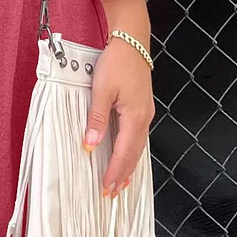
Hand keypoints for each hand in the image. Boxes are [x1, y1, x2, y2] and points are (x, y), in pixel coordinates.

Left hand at [82, 36, 155, 197]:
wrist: (132, 42)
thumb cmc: (117, 63)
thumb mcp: (102, 89)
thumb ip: (96, 118)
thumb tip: (91, 144)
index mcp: (135, 117)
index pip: (125, 152)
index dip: (115, 172)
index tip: (106, 188)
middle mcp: (144, 119)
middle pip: (134, 155)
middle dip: (123, 175)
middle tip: (111, 194)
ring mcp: (145, 114)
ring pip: (138, 148)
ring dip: (128, 166)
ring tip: (120, 184)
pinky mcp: (142, 109)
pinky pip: (138, 138)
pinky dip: (132, 152)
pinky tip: (126, 158)